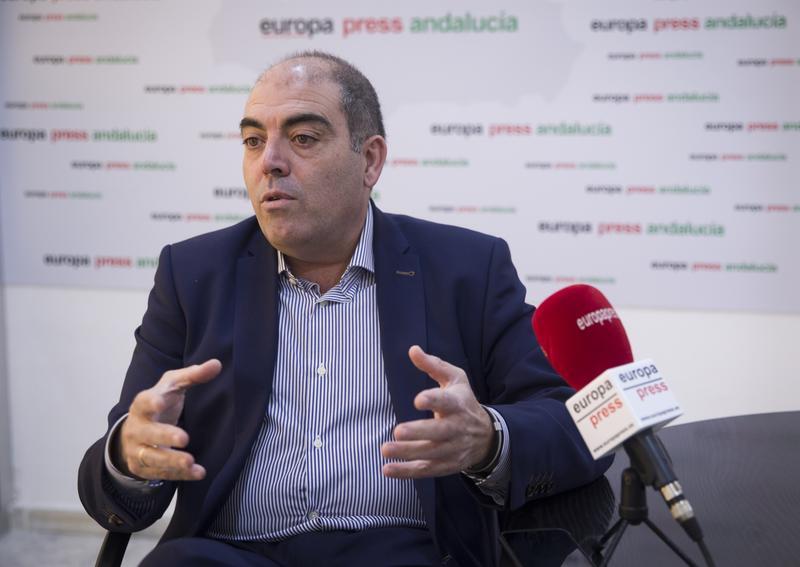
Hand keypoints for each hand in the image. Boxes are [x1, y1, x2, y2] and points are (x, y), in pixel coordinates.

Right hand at [114, 359, 221, 480]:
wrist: (136, 431)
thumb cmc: (160, 402)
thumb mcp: (173, 385)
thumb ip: (193, 375)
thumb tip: (217, 364)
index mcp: (143, 404)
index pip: (144, 402)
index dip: (151, 402)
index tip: (161, 403)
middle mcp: (137, 428)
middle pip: (148, 433)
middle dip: (165, 436)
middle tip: (184, 438)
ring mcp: (138, 449)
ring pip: (151, 457)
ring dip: (171, 461)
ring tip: (190, 461)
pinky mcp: (144, 467)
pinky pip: (161, 473)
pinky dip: (180, 475)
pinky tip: (198, 473)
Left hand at [381, 346, 493, 478]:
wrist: (487, 436)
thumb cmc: (463, 401)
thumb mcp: (455, 379)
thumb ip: (433, 365)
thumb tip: (412, 350)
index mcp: (458, 403)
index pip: (447, 402)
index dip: (434, 400)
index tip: (418, 400)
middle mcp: (457, 427)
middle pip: (439, 432)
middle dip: (419, 432)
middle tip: (398, 430)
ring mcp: (453, 449)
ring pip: (431, 453)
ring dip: (407, 453)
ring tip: (385, 449)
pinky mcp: (447, 465)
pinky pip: (426, 470)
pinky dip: (406, 472)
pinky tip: (387, 469)